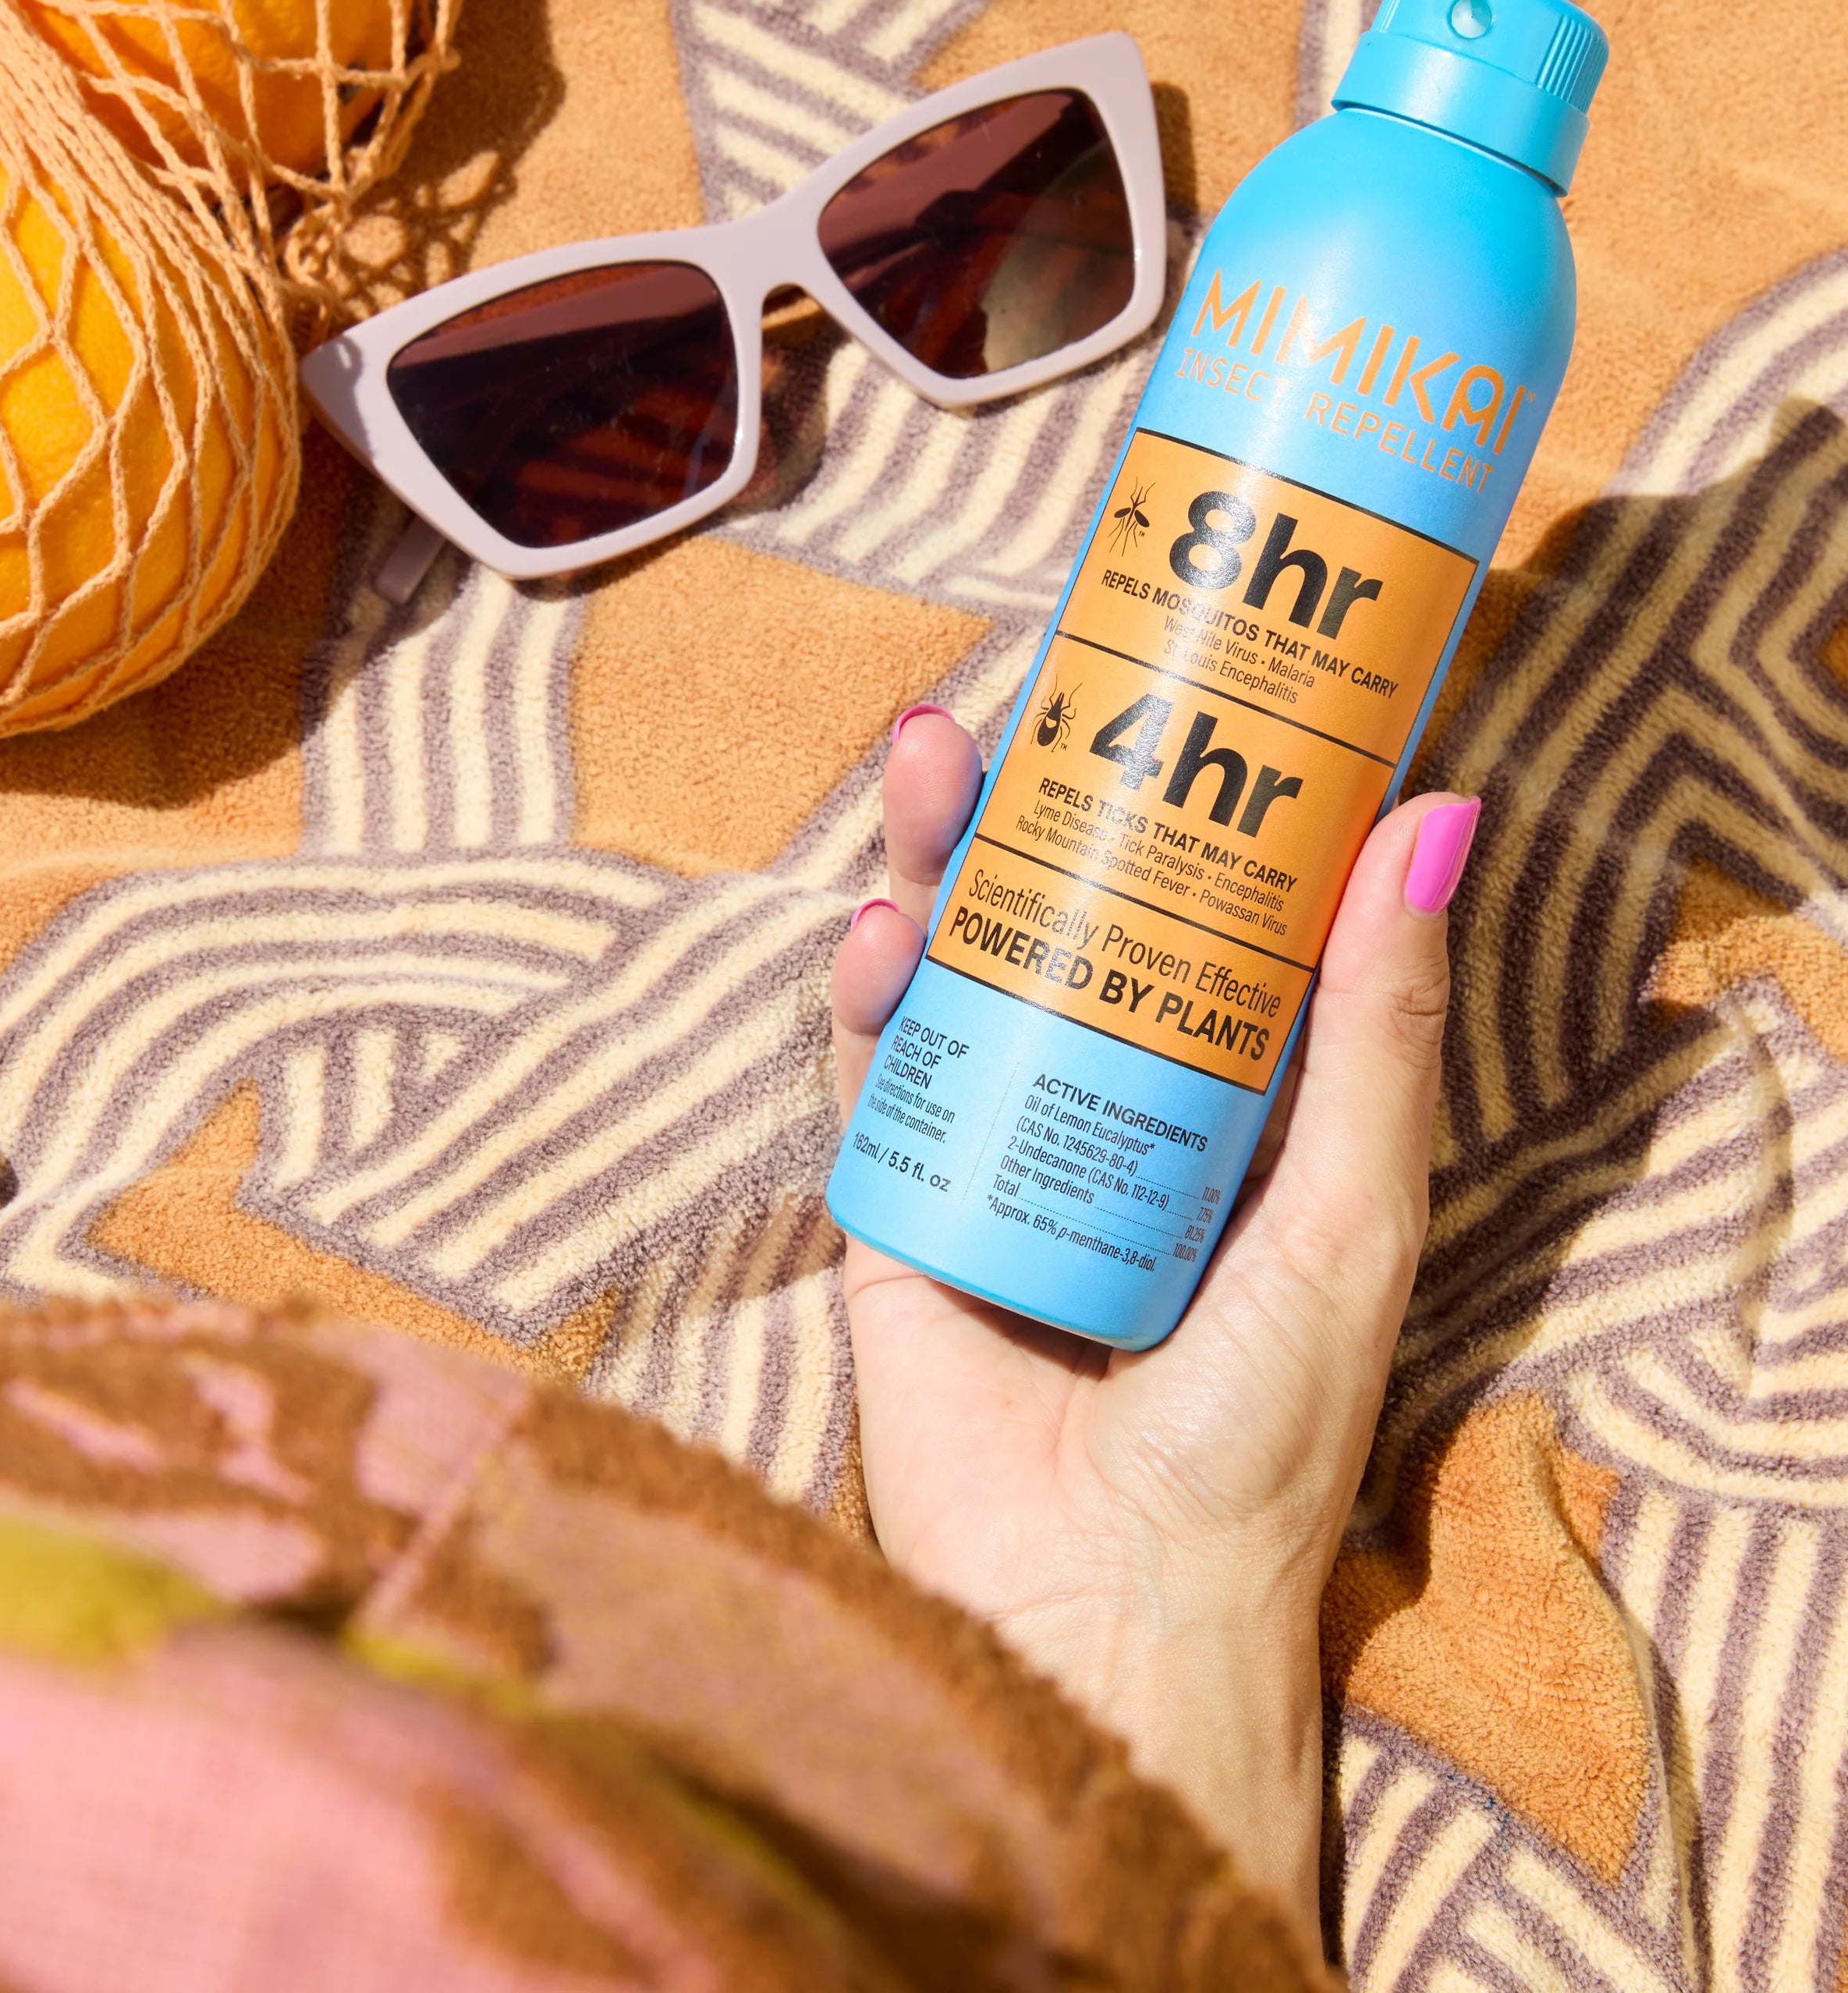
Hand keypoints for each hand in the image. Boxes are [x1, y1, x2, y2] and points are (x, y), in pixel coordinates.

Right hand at [834, 708, 1473, 1948]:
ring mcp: (993, 1156)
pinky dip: (872, 1004)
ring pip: (954, 980)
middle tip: (1004, 708)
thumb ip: (1379, 1027)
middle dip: (1022, 816)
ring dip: (933, 869)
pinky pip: (877, 1083)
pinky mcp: (895, 1211)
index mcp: (1227, 1116)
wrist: (1103, 1606)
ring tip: (928, 764)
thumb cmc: (1259, 1435)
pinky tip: (879, 936)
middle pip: (1054, 930)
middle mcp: (1107, 1116)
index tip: (1155, 699)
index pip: (1192, 931)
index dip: (1170, 813)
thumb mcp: (1351, 1210)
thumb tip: (1432, 817)